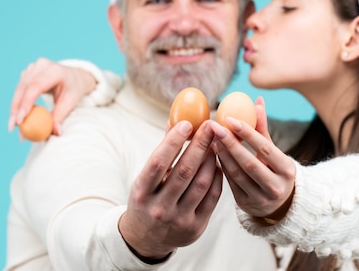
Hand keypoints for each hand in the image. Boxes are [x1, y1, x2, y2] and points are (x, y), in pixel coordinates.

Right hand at [8, 58, 96, 135]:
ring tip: (13, 127)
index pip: (36, 86)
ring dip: (15, 108)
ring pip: (19, 89)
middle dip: (16, 109)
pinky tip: (18, 117)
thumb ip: (60, 116)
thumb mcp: (71, 102)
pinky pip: (20, 89)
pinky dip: (18, 103)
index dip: (26, 103)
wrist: (74, 77)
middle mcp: (42, 65)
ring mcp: (33, 67)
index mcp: (55, 70)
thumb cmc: (73, 89)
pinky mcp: (28, 72)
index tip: (20, 120)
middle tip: (12, 128)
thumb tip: (55, 133)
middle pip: (24, 88)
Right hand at [118, 121, 222, 260]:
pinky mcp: (196, 228)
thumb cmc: (147, 199)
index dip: (173, 141)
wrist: (146, 239)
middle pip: (184, 171)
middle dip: (200, 145)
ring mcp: (178, 220)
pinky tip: (217, 164)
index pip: (158, 162)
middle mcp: (159, 208)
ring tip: (215, 143)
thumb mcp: (145, 178)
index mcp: (141, 192)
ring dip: (211, 159)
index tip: (187, 123)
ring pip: (201, 183)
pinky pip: (212, 197)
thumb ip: (162, 151)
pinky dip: (217, 177)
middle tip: (210, 126)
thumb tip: (176, 120)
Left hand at [208, 98, 295, 220]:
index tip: (229, 118)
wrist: (279, 204)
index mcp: (287, 170)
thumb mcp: (273, 151)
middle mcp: (275, 187)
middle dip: (230, 143)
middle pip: (248, 162)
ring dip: (221, 154)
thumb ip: (263, 128)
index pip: (265, 147)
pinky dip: (220, 166)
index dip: (247, 133)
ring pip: (236, 173)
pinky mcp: (245, 205)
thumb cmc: (274, 168)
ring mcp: (260, 199)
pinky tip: (212, 153)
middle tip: (214, 126)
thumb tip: (257, 100)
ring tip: (211, 137)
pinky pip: (229, 183)